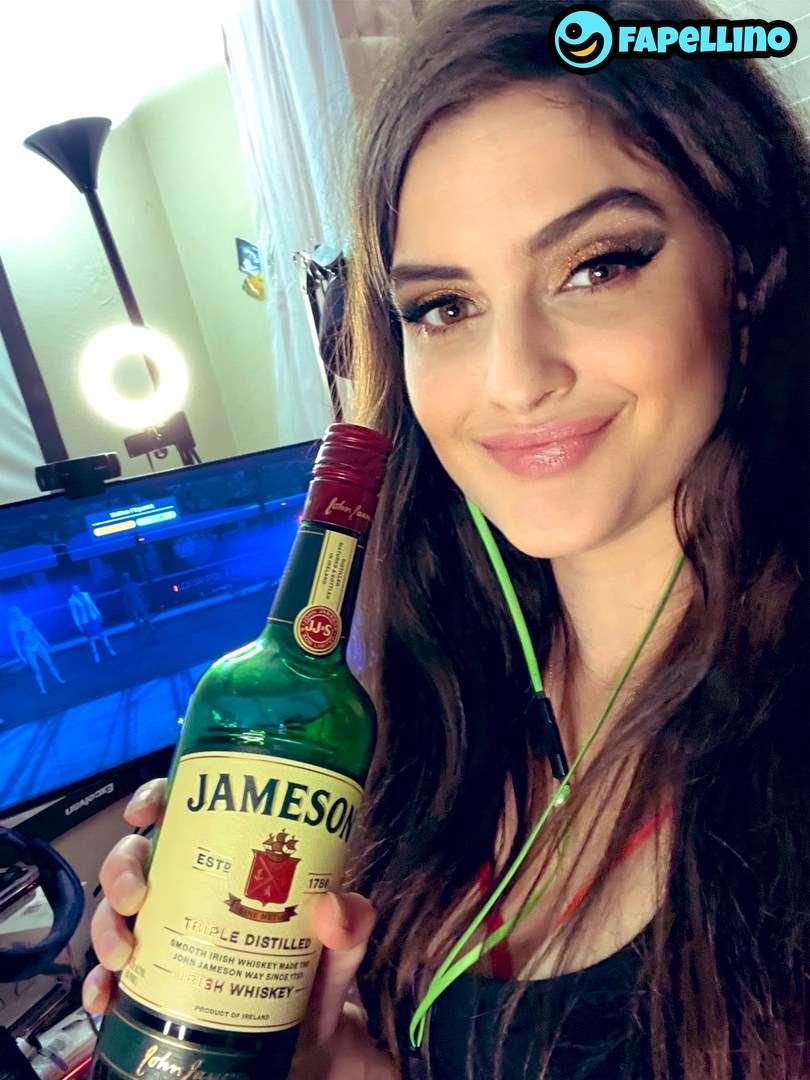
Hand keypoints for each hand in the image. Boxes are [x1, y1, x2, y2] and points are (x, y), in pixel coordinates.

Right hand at [83, 780, 398, 1079]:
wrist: (308, 1049)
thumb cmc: (316, 980)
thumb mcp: (340, 948)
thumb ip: (350, 926)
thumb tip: (332, 909)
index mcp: (229, 863)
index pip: (185, 816)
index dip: (156, 800)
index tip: (144, 811)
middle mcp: (189, 894)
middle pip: (137, 859)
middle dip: (122, 869)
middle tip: (134, 897)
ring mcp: (166, 938)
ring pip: (115, 913)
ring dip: (106, 927)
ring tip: (123, 954)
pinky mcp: (152, 987)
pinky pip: (110, 980)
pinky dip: (97, 985)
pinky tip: (104, 996)